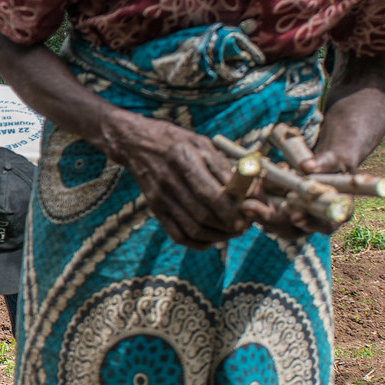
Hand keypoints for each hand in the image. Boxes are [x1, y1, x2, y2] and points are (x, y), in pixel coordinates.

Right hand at [102, 112, 248, 248]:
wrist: (136, 144)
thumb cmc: (177, 141)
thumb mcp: (201, 144)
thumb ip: (223, 167)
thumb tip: (247, 192)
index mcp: (183, 160)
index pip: (211, 194)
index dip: (232, 211)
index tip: (248, 215)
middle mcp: (169, 182)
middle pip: (203, 216)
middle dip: (230, 226)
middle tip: (245, 225)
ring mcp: (160, 198)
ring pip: (193, 230)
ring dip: (218, 236)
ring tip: (233, 231)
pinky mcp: (155, 209)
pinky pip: (178, 235)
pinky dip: (199, 242)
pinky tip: (212, 237)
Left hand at [241, 139, 360, 240]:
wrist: (322, 165)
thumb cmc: (333, 164)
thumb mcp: (333, 160)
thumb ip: (323, 163)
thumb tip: (306, 166)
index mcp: (333, 215)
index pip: (323, 226)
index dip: (309, 223)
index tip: (295, 217)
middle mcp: (311, 223)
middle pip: (289, 229)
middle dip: (268, 218)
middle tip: (248, 207)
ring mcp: (291, 220)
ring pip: (271, 221)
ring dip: (253, 210)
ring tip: (239, 196)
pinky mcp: (277, 212)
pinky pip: (262, 208)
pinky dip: (251, 198)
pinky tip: (239, 184)